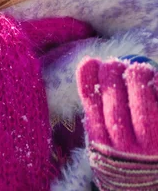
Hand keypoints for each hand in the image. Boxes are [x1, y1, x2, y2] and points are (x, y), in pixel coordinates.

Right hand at [77, 57, 157, 189]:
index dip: (89, 83)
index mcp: (104, 149)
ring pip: (143, 111)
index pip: (93, 110)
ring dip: (137, 83)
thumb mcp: (104, 146)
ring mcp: (151, 149)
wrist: (146, 187)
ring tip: (136, 68)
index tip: (89, 62)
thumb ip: (98, 118)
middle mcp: (126, 151)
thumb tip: (90, 70)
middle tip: (112, 63)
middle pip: (115, 110)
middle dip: (112, 79)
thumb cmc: (126, 160)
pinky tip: (155, 78)